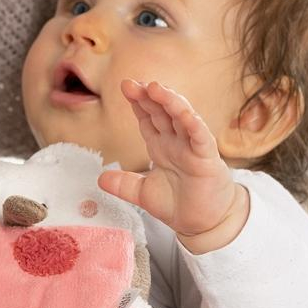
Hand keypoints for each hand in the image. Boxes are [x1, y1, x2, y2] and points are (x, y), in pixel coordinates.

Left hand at [97, 80, 248, 252]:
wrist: (204, 223)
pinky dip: (193, 123)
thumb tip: (100, 178)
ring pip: (182, 117)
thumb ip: (123, 184)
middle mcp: (176, 142)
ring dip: (170, 101)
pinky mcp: (207, 158)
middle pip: (162, 112)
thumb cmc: (179, 204)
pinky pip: (200, 136)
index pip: (148, 118)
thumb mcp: (143, 194)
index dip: (138, 103)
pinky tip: (183, 112)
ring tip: (155, 87)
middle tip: (131, 84)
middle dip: (148, 96)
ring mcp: (193, 147)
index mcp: (161, 146)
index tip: (126, 87)